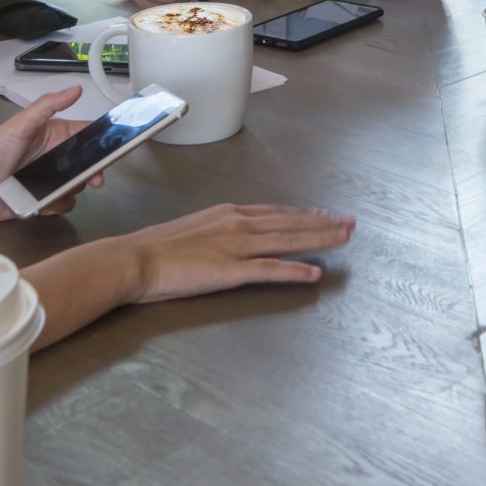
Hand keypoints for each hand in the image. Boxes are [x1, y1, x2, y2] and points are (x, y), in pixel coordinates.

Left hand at [0, 88, 101, 221]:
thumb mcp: (18, 126)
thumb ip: (47, 106)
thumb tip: (76, 89)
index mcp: (51, 136)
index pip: (84, 135)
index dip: (100, 143)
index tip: (110, 152)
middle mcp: (52, 158)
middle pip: (85, 164)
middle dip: (90, 173)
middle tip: (92, 181)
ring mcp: (46, 181)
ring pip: (76, 187)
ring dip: (70, 191)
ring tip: (52, 192)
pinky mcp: (40, 202)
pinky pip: (61, 205)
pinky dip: (56, 206)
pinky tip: (41, 204)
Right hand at [110, 203, 357, 302]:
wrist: (135, 259)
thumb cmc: (155, 249)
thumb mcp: (193, 229)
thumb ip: (217, 232)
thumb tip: (230, 237)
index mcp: (228, 214)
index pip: (275, 212)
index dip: (304, 214)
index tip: (325, 215)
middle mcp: (238, 223)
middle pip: (289, 222)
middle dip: (322, 223)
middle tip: (350, 223)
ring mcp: (236, 246)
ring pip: (287, 240)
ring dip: (319, 239)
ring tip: (344, 239)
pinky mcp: (231, 270)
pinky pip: (270, 270)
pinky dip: (294, 271)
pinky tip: (314, 273)